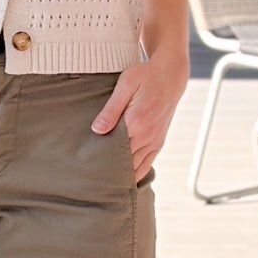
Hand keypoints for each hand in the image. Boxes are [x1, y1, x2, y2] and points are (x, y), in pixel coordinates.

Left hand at [91, 54, 188, 182]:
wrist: (171, 75)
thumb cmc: (146, 76)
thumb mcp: (126, 86)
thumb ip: (111, 110)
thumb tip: (97, 130)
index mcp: (136, 123)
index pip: (115, 151)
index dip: (101, 161)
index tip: (87, 169)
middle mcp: (147, 136)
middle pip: (125, 163)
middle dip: (109, 172)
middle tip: (90, 180)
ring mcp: (155, 141)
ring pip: (136, 168)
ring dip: (122, 175)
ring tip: (104, 183)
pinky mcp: (159, 142)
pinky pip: (147, 165)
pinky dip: (136, 173)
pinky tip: (124, 179)